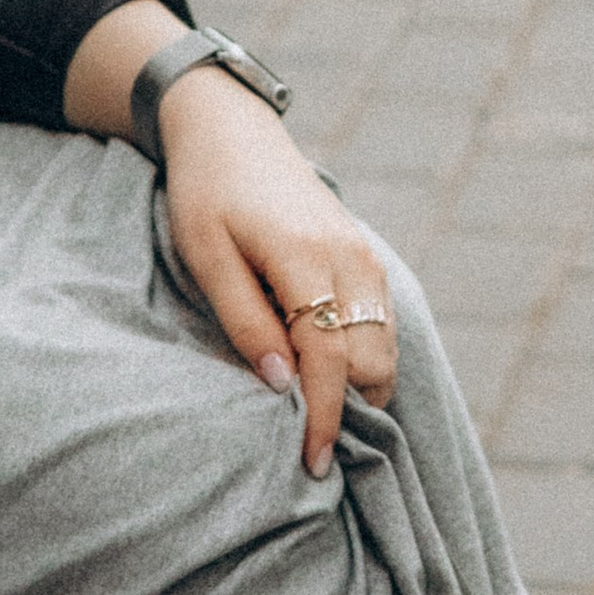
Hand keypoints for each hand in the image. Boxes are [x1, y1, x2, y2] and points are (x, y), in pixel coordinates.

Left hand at [153, 61, 397, 476]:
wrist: (233, 131)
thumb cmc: (206, 194)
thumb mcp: (207, 257)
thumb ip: (246, 321)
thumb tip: (282, 386)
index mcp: (307, 256)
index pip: (331, 355)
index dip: (324, 415)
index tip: (312, 463)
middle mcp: (352, 258)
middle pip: (374, 359)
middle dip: (348, 408)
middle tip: (307, 445)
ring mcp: (366, 256)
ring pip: (387, 347)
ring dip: (361, 389)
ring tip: (317, 418)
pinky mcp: (367, 257)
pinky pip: (384, 326)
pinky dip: (366, 360)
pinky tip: (329, 377)